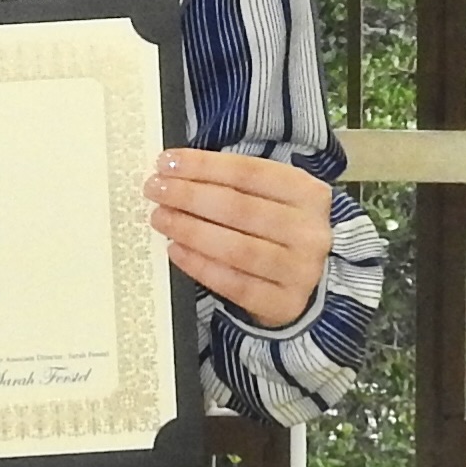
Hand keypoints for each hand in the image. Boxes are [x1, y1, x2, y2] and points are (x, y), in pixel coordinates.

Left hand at [146, 147, 332, 332]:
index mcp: (308, 193)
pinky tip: (175, 250)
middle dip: (189, 196)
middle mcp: (309, 231)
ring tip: (160, 218)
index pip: (249, 172)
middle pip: (240, 209)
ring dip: (190, 230)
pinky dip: (200, 266)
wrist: (308, 282)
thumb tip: (176, 172)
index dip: (203, 166)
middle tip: (155, 190)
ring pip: (236, 248)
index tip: (166, 162)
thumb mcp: (271, 198)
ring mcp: (300, 270)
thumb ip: (233, 184)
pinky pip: (234, 285)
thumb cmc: (277, 231)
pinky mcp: (285, 304)